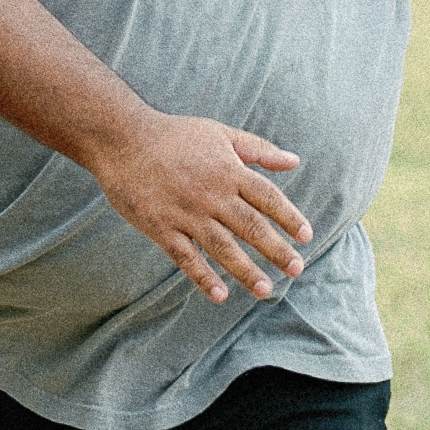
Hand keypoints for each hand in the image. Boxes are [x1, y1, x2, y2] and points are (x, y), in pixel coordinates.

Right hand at [86, 112, 309, 303]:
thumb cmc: (176, 135)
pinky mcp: (160, 227)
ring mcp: (186, 213)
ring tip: (265, 290)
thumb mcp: (221, 134)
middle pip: (251, 226)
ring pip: (222, 246)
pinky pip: (186, 257)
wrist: (122, 139)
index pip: (268, 197)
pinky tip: (220, 295)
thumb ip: (259, 150)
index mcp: (229, 171)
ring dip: (245, 270)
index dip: (289, 217)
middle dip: (276, 250)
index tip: (306, 237)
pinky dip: (203, 276)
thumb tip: (294, 162)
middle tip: (296, 269)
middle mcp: (212, 194)